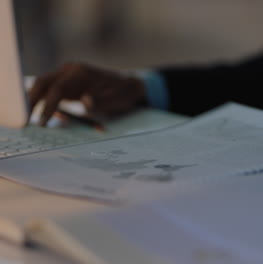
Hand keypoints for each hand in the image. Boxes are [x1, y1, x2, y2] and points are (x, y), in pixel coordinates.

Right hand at [29, 63, 145, 125]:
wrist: (129, 86)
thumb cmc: (122, 93)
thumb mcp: (116, 99)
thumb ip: (100, 101)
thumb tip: (85, 102)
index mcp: (80, 72)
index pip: (57, 88)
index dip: (48, 105)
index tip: (42, 121)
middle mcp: (70, 71)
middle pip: (42, 83)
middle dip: (31, 100)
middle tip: (25, 119)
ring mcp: (67, 77)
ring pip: (43, 88)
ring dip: (37, 102)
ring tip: (33, 120)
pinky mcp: (67, 86)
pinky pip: (52, 94)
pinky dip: (48, 105)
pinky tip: (52, 119)